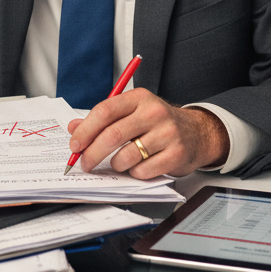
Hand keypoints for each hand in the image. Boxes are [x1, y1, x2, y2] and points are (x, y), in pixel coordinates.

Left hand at [66, 89, 229, 178]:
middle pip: (113, 135)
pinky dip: (134, 173)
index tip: (75, 145)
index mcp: (138, 98)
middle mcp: (153, 112)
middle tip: (84, 163)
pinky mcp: (176, 154)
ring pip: (126, 156)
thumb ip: (102, 119)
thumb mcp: (131, 112)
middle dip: (92, 153)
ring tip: (119, 163)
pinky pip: (143, 171)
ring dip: (115, 165)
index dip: (85, 130)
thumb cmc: (157, 123)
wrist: (196, 133)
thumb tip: (73, 127)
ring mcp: (167, 133)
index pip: (105, 111)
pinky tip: (139, 166)